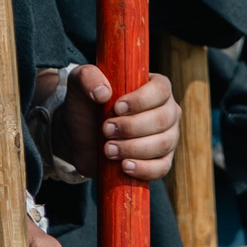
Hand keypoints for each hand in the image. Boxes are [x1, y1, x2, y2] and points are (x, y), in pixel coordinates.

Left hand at [55, 66, 178, 180]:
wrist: (79, 137)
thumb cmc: (86, 105)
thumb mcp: (80, 85)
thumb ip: (88, 77)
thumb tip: (103, 92)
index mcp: (155, 86)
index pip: (161, 90)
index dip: (141, 100)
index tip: (117, 108)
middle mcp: (167, 110)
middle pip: (162, 119)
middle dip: (132, 127)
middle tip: (106, 130)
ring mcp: (167, 136)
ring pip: (163, 144)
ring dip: (133, 148)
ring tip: (108, 149)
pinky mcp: (161, 160)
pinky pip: (162, 167)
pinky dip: (144, 169)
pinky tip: (124, 166)